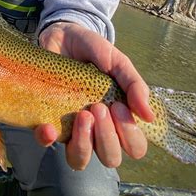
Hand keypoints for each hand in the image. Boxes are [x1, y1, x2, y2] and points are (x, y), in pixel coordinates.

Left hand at [35, 22, 153, 170]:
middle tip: (99, 107)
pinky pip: (46, 142)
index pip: (134, 147)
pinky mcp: (48, 121)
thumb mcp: (117, 62)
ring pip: (80, 159)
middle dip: (107, 137)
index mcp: (119, 119)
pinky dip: (48, 138)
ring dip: (83, 143)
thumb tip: (149, 116)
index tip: (119, 106)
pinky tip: (49, 126)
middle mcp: (97, 130)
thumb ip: (134, 84)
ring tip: (82, 114)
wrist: (62, 36)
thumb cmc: (94, 51)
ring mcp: (72, 129)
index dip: (130, 136)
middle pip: (110, 158)